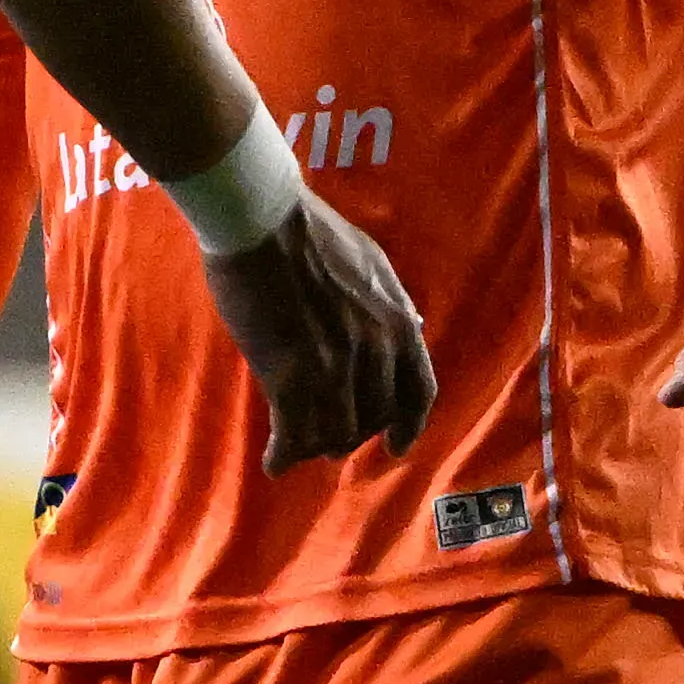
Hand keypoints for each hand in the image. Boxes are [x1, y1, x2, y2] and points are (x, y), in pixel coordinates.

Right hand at [201, 191, 435, 471]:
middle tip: (327, 438)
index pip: (419, 393)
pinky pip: (293, 433)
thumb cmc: (311, 233)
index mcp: (400, 324)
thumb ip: (394, 303)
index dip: (408, 427)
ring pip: (334, 433)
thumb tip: (413, 328)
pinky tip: (274, 462)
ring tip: (298, 445)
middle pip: (373, 420)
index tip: (396, 446)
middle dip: (351, 435)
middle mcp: (376, 352)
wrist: (263, 220)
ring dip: (316, 445)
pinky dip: (283, 455)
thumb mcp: (374, 264)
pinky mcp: (290, 374)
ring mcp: (334, 366)